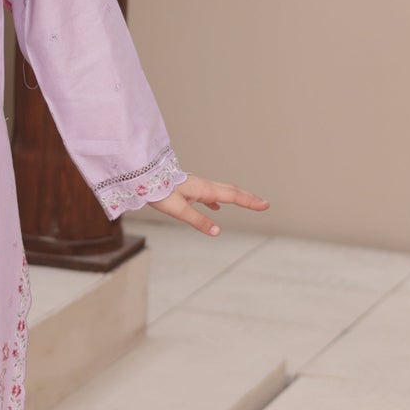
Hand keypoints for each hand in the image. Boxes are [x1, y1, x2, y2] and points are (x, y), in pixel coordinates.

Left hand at [149, 174, 268, 237]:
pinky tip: (216, 207)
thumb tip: (217, 232)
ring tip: (247, 203)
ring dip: (236, 197)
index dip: (249, 201)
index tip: (265, 205)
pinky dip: (218, 200)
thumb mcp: (178, 210)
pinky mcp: (189, 189)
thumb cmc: (159, 192)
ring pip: (221, 191)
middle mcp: (203, 186)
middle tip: (264, 203)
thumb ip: (198, 220)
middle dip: (248, 197)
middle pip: (231, 190)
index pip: (233, 196)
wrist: (144, 177)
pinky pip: (209, 194)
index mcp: (204, 190)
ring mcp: (196, 186)